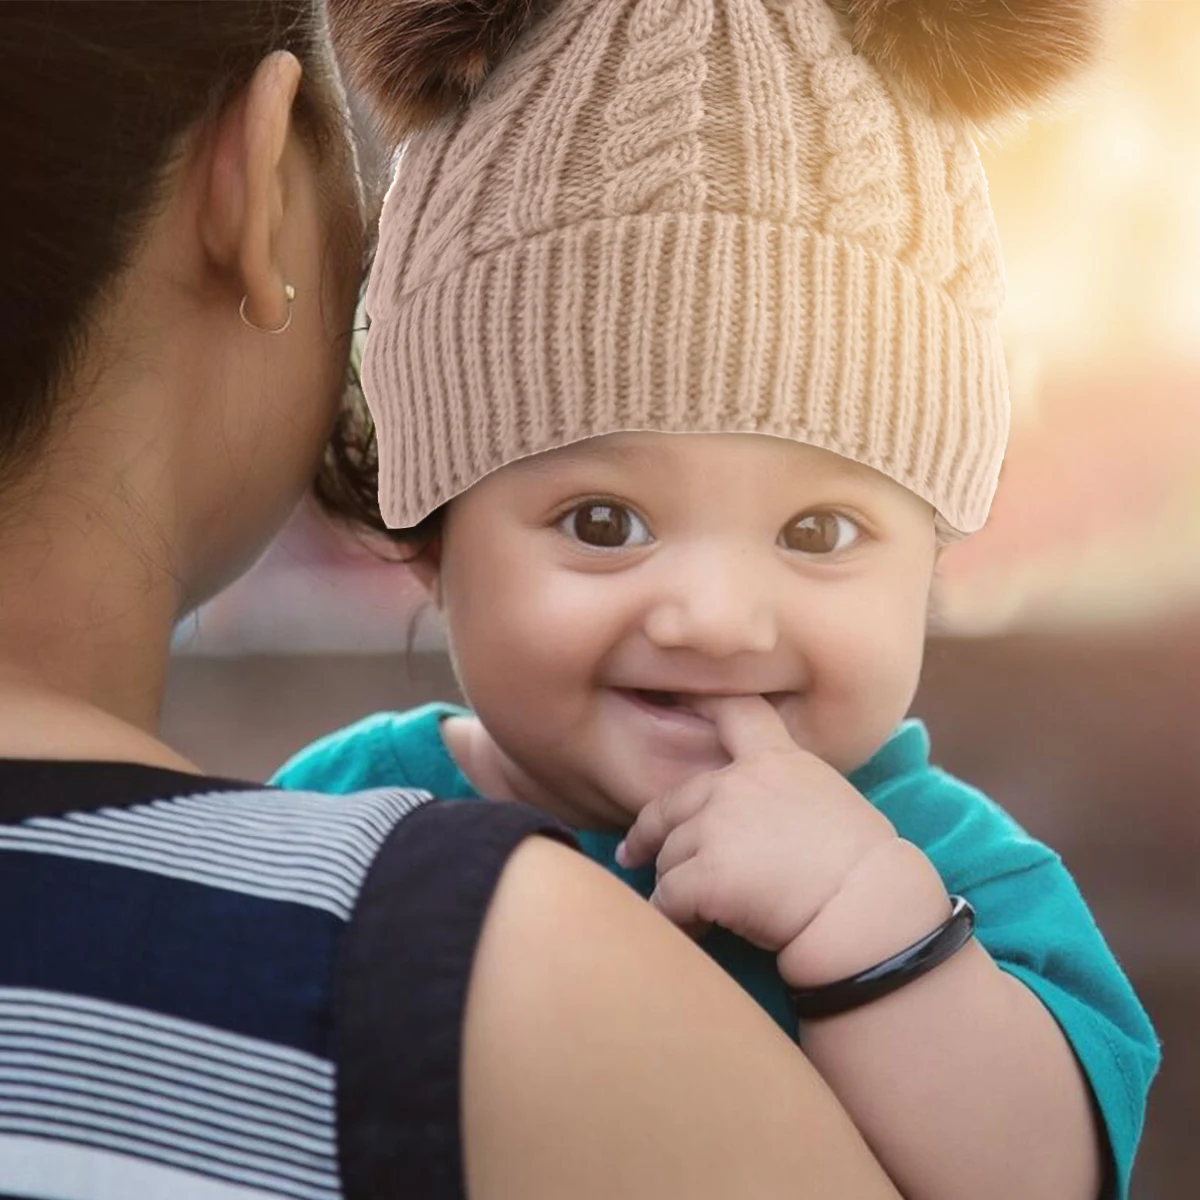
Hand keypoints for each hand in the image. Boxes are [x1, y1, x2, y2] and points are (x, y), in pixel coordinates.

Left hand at [617, 695, 901, 963]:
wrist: (869, 910)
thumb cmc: (864, 867)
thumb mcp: (829, 800)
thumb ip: (782, 794)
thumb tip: (754, 822)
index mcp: (776, 760)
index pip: (734, 714)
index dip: (699, 704)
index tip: (673, 697)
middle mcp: (737, 784)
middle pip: (672, 804)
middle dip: (649, 833)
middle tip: (633, 853)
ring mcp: (717, 826)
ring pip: (667, 857)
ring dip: (674, 886)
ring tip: (695, 914)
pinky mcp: (706, 874)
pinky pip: (668, 898)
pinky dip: (675, 919)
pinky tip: (696, 931)